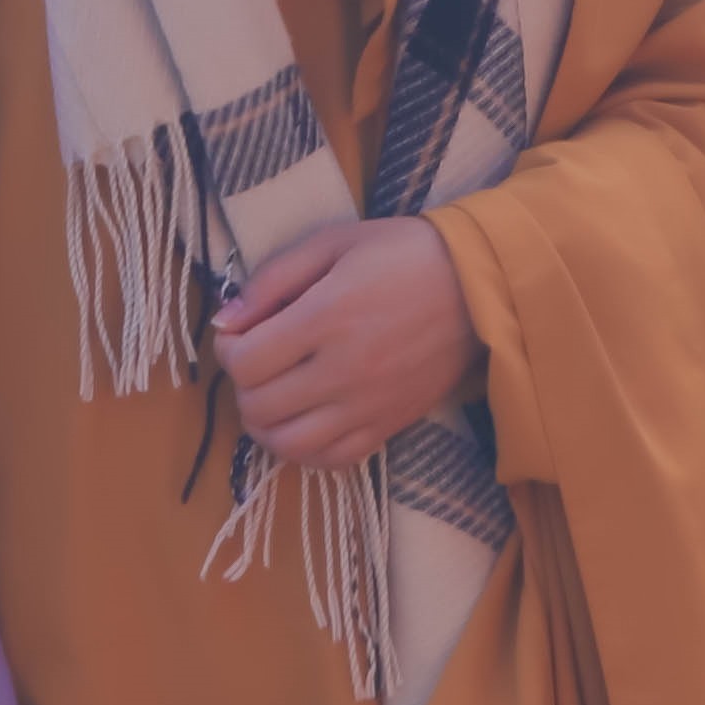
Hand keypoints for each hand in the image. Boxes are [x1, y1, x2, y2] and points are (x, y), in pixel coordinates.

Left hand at [218, 221, 483, 471]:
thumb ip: (272, 280)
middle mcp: (343, 371)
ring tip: (275, 394)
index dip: (228, 349)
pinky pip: (331, 460)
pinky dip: (305, 449)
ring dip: (266, 423)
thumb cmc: (401, 253)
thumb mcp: (331, 244)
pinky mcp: (389, 426)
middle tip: (257, 360)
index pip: (245, 363)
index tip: (240, 332)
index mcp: (325, 319)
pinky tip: (304, 420)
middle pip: (259, 407)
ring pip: (288, 444)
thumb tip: (226, 320)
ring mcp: (368, 406)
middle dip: (243, 384)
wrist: (478, 286)